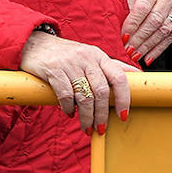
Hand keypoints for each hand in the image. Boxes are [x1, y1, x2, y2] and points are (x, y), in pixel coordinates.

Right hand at [20, 29, 136, 132]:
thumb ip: (111, 67)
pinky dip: (68, 108)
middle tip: (100, 129)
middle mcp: (87, 58)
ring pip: (84, 96)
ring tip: (86, 127)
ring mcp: (70, 63)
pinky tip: (69, 113)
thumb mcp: (91, 57)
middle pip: (101, 91)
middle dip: (102, 114)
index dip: (123, 99)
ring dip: (86, 117)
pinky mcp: (53, 69)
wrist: (35, 43)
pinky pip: (65, 94)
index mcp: (100, 56)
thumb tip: (136, 75)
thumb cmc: (67, 54)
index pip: (119, 77)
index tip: (123, 116)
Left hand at [120, 0, 171, 64]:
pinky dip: (159, 48)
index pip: (143, 7)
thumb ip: (125, 0)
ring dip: (149, 46)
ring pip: (165, 30)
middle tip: (127, 50)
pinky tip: (148, 56)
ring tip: (135, 56)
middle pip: (155, 20)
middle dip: (140, 38)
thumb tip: (120, 25)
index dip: (132, 24)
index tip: (122, 37)